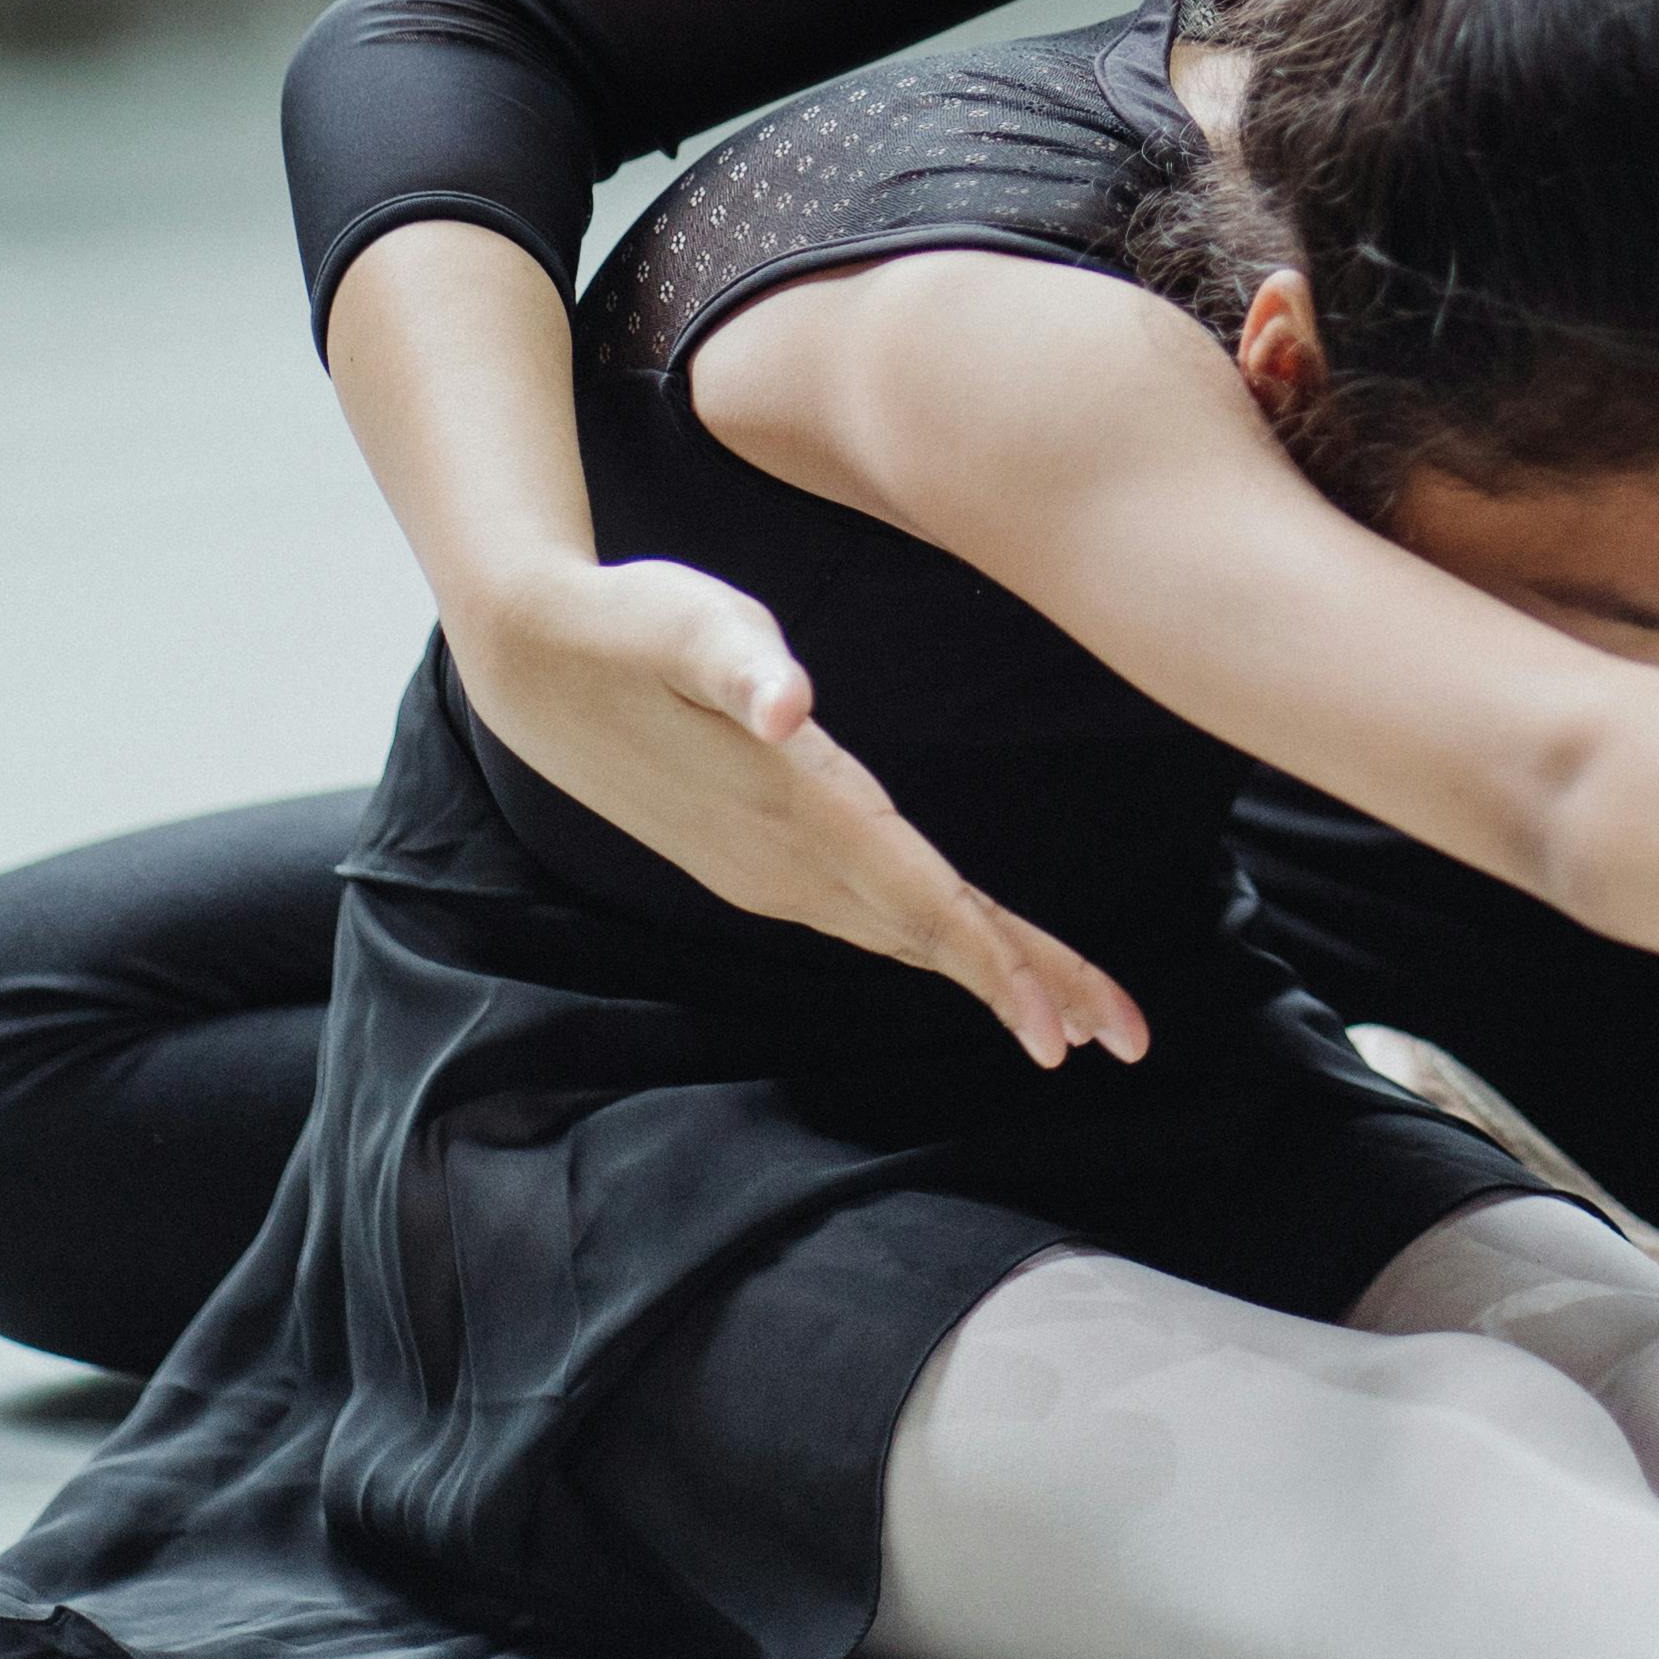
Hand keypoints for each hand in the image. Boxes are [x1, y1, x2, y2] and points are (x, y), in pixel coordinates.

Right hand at [448, 549, 1150, 1074]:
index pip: (916, 900)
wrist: (532, 666)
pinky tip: (980, 956)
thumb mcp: (681, 617)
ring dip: (996, 973)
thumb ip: (737, 657)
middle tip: (1126, 1040)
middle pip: (932, 938)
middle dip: (1032, 986)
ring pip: (907, 935)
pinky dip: (942, 944)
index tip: (1060, 1028)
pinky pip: (876, 918)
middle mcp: (787, 861)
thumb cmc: (623, 625)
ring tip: (1082, 1020)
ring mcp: (773, 872)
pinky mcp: (763, 863)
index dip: (995, 962)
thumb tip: (787, 699)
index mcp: (793, 807)